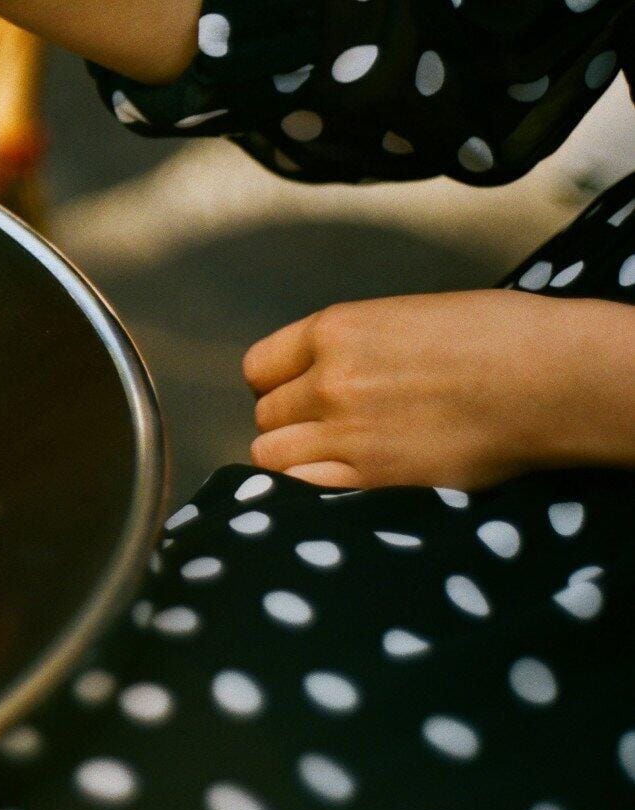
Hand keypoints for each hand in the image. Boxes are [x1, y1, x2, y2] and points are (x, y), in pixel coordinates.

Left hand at [246, 290, 634, 488]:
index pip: (259, 366)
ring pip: (272, 455)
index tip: (299, 394)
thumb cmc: (496, 336)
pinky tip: (339, 486)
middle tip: (329, 430)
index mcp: (333, 330)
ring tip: (334, 460)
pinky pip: (303, 491)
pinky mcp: (374, 478)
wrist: (550, 378)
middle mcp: (327, 380)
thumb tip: (326, 371)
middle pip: (267, 413)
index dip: (278, 383)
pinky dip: (311, 491)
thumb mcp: (403, 318)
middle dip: (291, 422)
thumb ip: (351, 347)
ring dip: (296, 458)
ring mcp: (346, 432)